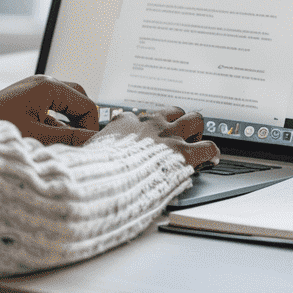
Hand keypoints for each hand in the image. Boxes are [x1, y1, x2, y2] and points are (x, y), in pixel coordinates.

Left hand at [0, 75, 98, 145]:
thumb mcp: (37, 138)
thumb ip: (70, 139)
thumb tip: (95, 141)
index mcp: (48, 86)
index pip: (86, 104)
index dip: (92, 127)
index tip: (92, 147)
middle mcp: (42, 84)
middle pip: (78, 99)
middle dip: (83, 122)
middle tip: (84, 145)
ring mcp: (32, 92)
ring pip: (64, 107)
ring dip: (69, 126)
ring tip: (67, 149)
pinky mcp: (24, 103)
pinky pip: (50, 112)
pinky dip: (55, 127)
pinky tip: (50, 146)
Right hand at [93, 106, 219, 170]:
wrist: (107, 181)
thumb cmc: (95, 172)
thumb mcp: (88, 153)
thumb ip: (92, 150)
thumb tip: (79, 155)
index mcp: (126, 124)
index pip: (140, 117)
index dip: (146, 128)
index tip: (148, 139)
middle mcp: (150, 126)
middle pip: (173, 111)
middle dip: (178, 123)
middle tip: (179, 138)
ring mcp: (169, 137)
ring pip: (195, 120)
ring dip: (198, 132)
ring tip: (197, 144)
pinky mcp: (184, 153)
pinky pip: (209, 147)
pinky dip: (212, 153)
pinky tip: (212, 160)